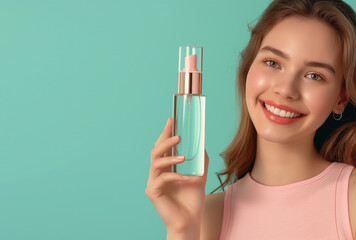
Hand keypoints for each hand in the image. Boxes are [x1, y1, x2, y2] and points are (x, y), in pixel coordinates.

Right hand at [145, 117, 208, 234]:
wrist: (190, 221)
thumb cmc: (192, 200)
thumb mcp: (199, 175)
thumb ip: (200, 160)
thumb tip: (202, 142)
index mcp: (165, 168)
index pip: (162, 147)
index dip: (165, 133)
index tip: (172, 120)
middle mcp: (157, 173)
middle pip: (155, 152)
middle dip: (165, 141)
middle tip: (178, 135)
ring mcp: (153, 182)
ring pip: (156, 163)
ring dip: (170, 158)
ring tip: (183, 157)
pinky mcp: (152, 192)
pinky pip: (162, 179)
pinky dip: (175, 176)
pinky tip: (187, 178)